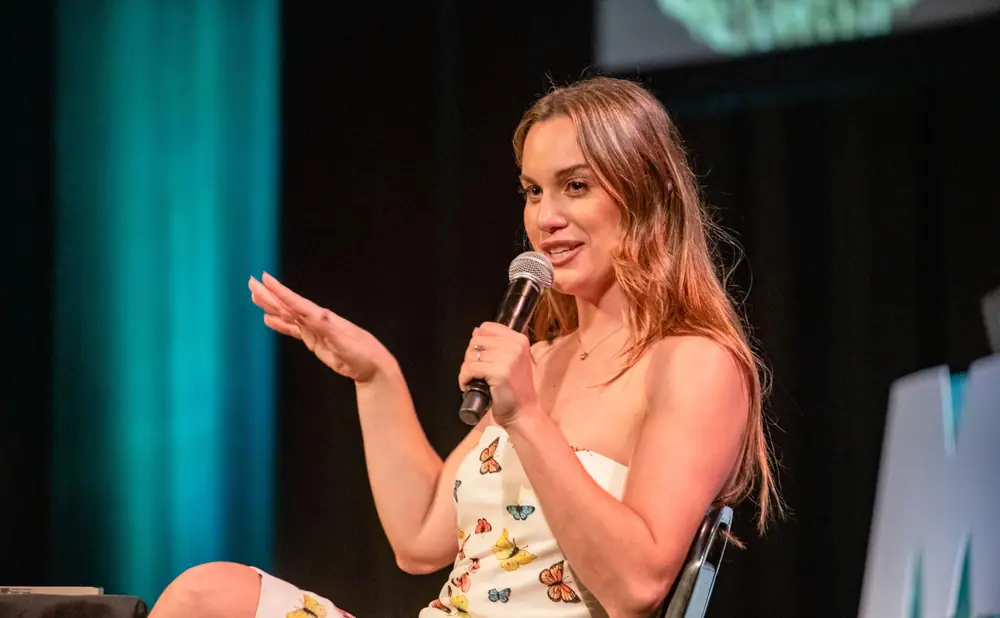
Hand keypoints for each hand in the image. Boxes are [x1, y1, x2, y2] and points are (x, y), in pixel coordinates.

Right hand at [249, 272, 394, 383]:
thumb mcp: (344, 341)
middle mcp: (315, 320)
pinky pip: (292, 329)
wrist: (371, 366)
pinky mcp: (314, 340)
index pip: (295, 302)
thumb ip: (329, 329)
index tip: (264, 278)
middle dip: (269, 295)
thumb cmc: (361, 352)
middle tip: (251, 283)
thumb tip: (318, 315)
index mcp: (321, 317)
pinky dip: (280, 324)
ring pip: (287, 315)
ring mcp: (313, 330)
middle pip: (287, 305)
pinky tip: (269, 320)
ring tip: (255, 297)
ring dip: (271, 306)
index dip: (279, 291)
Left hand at [458, 322, 538, 426]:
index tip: (480, 358)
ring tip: (473, 380)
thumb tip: (476, 331)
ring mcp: (508, 358)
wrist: (523, 413)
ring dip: (466, 370)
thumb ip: (496, 344)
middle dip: (470, 357)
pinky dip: (464, 378)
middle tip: (475, 372)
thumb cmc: (515, 390)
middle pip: (476, 341)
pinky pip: (470, 369)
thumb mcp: (511, 361)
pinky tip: (470, 386)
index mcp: (519, 340)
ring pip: (471, 355)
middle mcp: (515, 346)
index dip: (477, 342)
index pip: (486, 327)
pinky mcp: (499, 372)